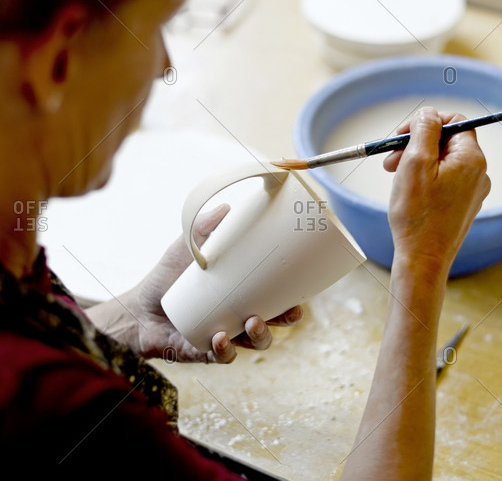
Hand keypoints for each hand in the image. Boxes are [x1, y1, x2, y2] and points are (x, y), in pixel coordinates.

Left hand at [89, 204, 302, 362]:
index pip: (274, 298)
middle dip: (286, 320)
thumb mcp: (187, 247)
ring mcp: (223, 337)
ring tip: (252, 321)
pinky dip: (224, 350)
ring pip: (253, 343)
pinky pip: (221, 357)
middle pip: (273, 323)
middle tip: (289, 312)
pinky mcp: (202, 352)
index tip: (302, 291)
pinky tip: (220, 338)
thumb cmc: (167, 277)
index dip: (292, 298)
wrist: (136, 307)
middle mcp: (237, 318)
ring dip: (260, 335)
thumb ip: (205, 226)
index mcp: (240, 295)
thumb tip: (228, 207)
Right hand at [384, 107, 490, 270]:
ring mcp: (472, 191)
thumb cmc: (417, 215)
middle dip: (416, 144)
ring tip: (395, 176)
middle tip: (390, 159)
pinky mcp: (463, 206)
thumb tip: (429, 113)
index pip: (454, 121)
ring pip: (443, 162)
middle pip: (447, 142)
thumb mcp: (414, 163)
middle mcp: (478, 173)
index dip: (426, 122)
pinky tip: (408, 192)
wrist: (423, 259)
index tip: (402, 135)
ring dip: (417, 162)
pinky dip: (425, 179)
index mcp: (471, 159)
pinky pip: (445, 180)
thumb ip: (424, 130)